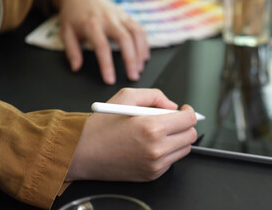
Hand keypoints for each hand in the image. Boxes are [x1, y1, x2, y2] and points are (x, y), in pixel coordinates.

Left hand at [53, 0, 148, 84]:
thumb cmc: (73, 14)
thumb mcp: (66, 32)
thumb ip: (72, 51)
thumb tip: (76, 68)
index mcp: (91, 25)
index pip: (102, 47)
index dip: (107, 65)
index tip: (110, 80)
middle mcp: (108, 19)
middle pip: (125, 40)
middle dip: (131, 60)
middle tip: (133, 76)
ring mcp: (120, 16)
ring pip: (136, 34)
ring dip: (141, 53)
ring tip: (140, 68)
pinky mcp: (126, 15)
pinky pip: (140, 29)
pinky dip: (145, 43)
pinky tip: (144, 56)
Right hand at [66, 88, 197, 181]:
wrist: (81, 153)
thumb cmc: (101, 127)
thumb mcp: (125, 97)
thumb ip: (154, 96)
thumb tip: (172, 105)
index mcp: (152, 127)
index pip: (189, 120)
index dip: (189, 112)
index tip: (184, 110)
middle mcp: (157, 148)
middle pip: (190, 136)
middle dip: (185, 125)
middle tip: (173, 120)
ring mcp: (155, 164)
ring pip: (184, 150)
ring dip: (177, 139)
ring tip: (159, 132)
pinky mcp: (151, 175)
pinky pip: (171, 161)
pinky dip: (166, 152)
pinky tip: (150, 145)